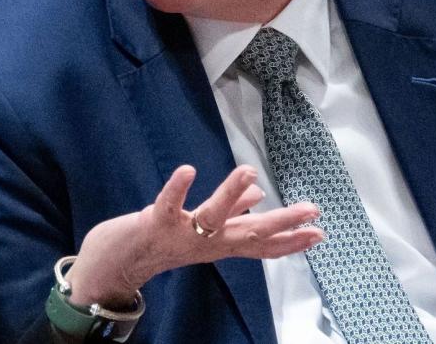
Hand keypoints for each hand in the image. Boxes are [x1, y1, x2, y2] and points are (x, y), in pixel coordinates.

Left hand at [65, 165, 321, 306]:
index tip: (321, 233)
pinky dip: (177, 188)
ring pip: (212, 215)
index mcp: (218, 243)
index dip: (290, 240)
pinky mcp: (154, 223)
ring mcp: (181, 234)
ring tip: (249, 171)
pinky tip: (189, 170)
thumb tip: (257, 195)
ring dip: (230, 194)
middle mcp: (205, 242)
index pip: (260, 244)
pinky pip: (167, 205)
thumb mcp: (200, 230)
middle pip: (249, 234)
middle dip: (282, 222)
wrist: (115, 265)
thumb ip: (231, 214)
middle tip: (313, 210)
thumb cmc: (158, 242)